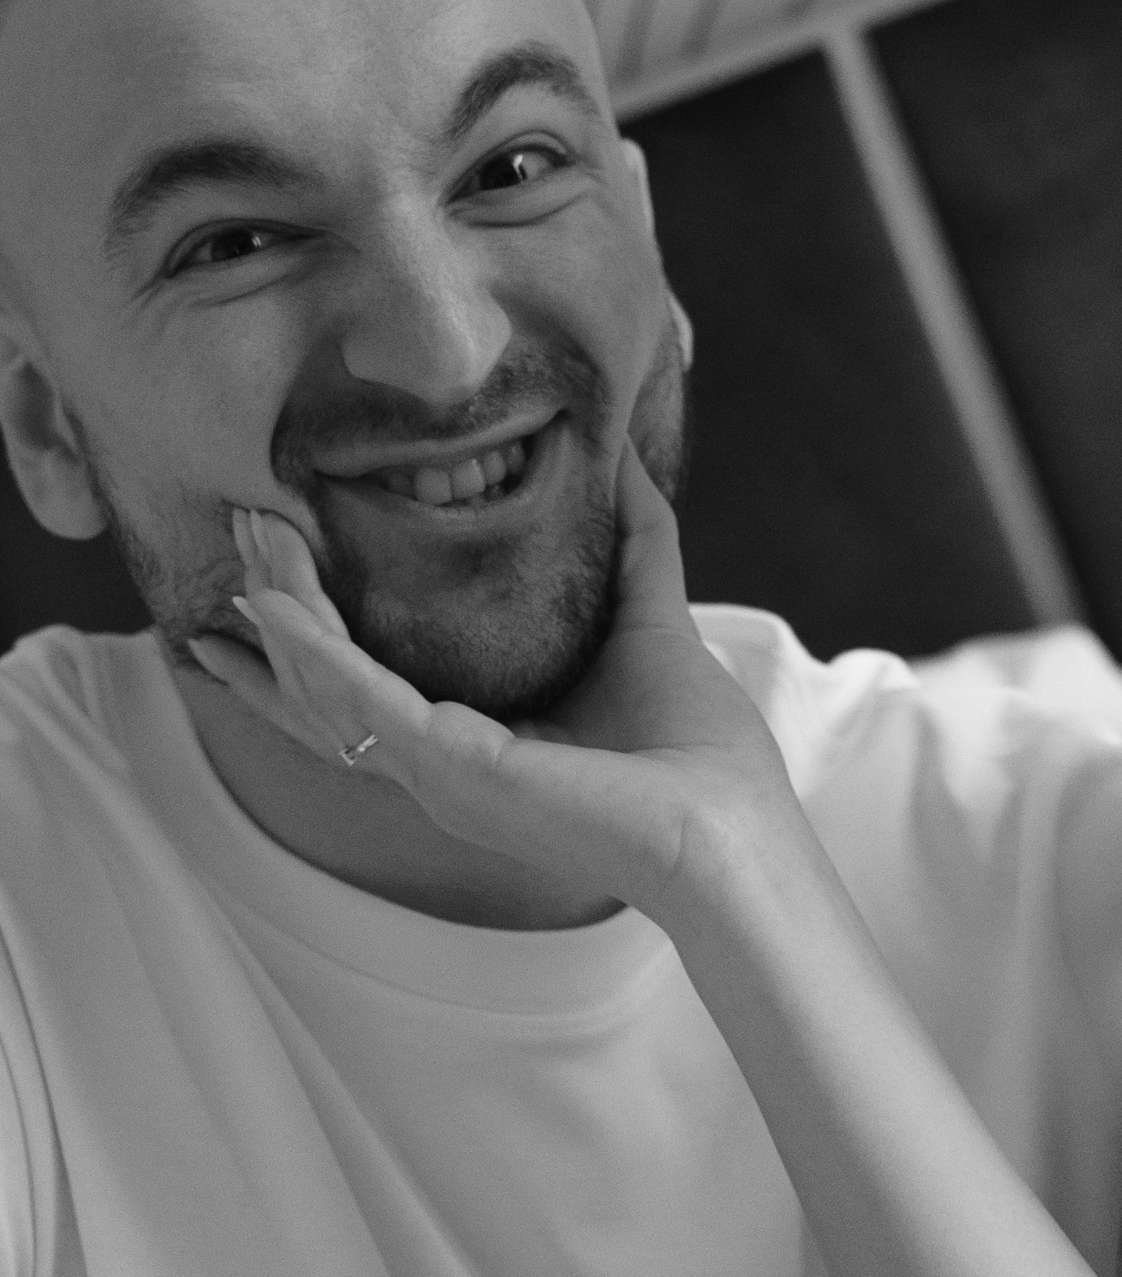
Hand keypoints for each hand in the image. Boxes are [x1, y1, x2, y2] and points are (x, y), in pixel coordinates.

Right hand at [189, 443, 801, 923]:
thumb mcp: (649, 620)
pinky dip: (314, 653)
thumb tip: (624, 448)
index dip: (314, 634)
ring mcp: (437, 771)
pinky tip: (275, 608)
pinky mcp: (450, 768)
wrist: (728, 828)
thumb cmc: (698, 755)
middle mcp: (442, 763)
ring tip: (250, 546)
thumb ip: (634, 539)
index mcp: (479, 740)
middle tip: (238, 539)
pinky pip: (360, 703)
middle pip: (326, 688)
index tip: (271, 572)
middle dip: (275, 615)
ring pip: (328, 688)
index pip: (371, 686)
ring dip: (284, 615)